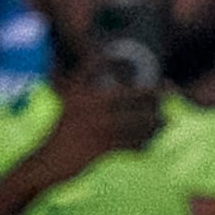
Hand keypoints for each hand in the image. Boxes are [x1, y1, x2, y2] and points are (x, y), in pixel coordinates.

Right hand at [34, 48, 163, 178]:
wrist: (47, 161)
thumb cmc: (59, 126)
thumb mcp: (67, 93)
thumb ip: (86, 70)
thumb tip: (101, 53)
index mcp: (95, 98)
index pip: (131, 93)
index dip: (152, 91)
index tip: (166, 87)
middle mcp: (101, 114)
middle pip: (138, 110)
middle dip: (157, 107)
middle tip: (168, 107)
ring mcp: (103, 133)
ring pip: (137, 129)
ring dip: (153, 126)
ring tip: (163, 124)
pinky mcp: (104, 151)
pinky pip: (130, 146)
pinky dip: (142, 144)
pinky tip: (149, 143)